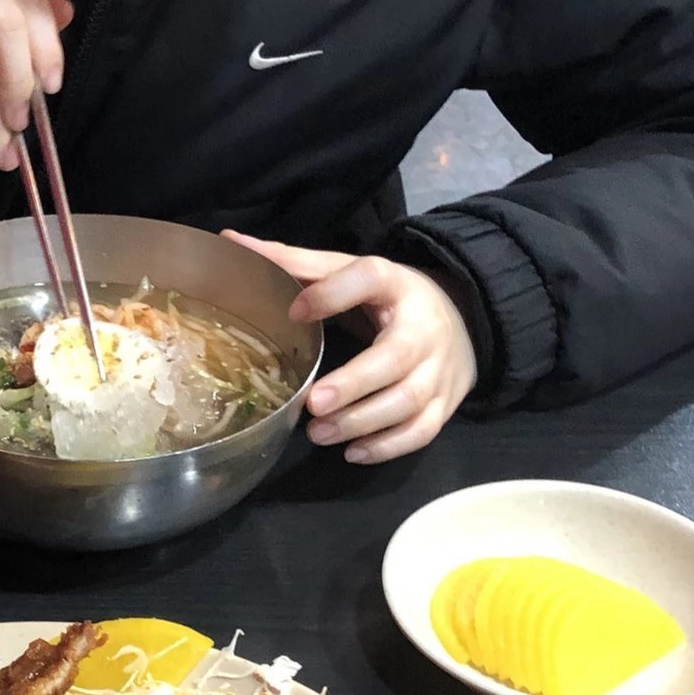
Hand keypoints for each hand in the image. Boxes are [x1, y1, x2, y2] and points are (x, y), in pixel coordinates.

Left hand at [223, 234, 477, 462]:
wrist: (463, 319)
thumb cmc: (389, 298)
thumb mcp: (350, 272)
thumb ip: (296, 263)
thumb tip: (229, 242)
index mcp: (394, 284)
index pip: (369, 279)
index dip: (334, 293)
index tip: (295, 311)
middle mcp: (423, 328)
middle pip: (396, 358)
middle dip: (355, 384)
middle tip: (313, 403)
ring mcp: (439, 370)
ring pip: (408, 402)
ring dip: (361, 422)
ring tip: (317, 433)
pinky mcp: (446, 403)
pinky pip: (422, 431)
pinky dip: (388, 447)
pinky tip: (352, 452)